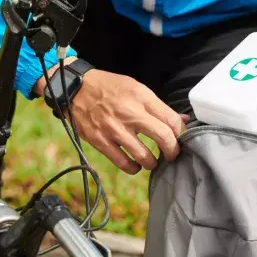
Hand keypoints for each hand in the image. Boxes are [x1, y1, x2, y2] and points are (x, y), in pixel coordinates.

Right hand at [35, 61, 186, 173]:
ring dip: (152, 163)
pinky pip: (123, 163)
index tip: (179, 138)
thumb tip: (181, 121)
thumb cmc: (108, 88)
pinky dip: (133, 168)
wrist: (75, 89)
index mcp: (140, 97)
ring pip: (144, 156)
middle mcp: (129, 113)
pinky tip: (135, 165)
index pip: (171, 120)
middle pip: (163, 138)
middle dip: (173, 151)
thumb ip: (157, 106)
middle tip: (172, 154)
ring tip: (151, 162)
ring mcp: (114, 129)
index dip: (181, 133)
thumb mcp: (135, 88)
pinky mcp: (100, 141)